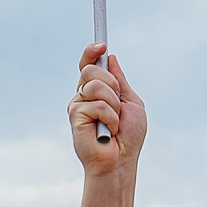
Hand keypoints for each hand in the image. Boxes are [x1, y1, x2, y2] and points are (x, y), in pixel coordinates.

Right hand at [66, 44, 144, 173]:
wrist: (121, 161)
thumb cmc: (128, 137)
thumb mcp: (130, 102)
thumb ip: (120, 81)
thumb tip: (110, 57)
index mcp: (96, 91)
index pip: (88, 65)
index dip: (91, 52)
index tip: (101, 45)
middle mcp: (83, 97)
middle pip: (90, 70)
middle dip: (111, 84)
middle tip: (118, 106)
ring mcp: (77, 106)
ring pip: (95, 86)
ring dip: (113, 104)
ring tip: (114, 123)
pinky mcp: (75, 117)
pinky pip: (97, 104)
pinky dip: (110, 118)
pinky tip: (108, 132)